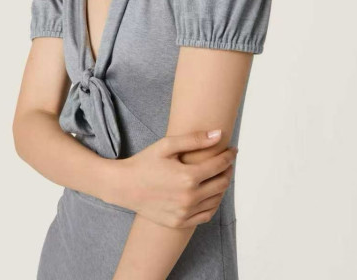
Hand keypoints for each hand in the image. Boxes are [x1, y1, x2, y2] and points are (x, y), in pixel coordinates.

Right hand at [115, 130, 236, 228]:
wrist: (124, 186)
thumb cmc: (144, 162)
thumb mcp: (166, 146)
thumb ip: (194, 139)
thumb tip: (219, 134)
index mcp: (188, 176)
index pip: (220, 165)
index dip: (229, 156)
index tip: (232, 150)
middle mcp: (190, 197)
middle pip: (222, 183)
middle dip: (228, 170)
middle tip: (227, 162)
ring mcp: (185, 212)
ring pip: (216, 200)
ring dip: (222, 186)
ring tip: (219, 175)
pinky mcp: (180, 222)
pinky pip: (206, 215)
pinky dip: (213, 204)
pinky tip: (210, 193)